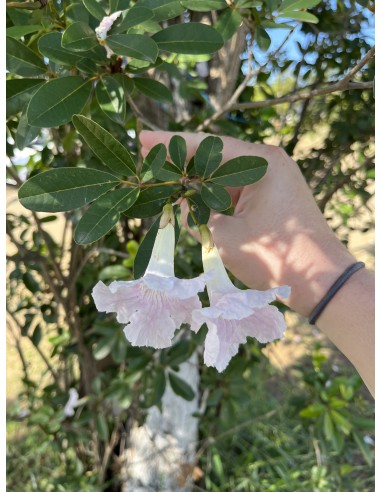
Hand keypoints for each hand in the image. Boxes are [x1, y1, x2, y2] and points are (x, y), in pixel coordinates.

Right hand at [140, 130, 354, 317]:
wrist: (320, 282)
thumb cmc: (275, 257)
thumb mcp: (225, 236)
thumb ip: (196, 214)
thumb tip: (178, 202)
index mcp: (261, 163)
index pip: (208, 145)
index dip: (172, 144)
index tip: (143, 139)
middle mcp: (268, 164)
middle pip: (215, 157)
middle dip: (182, 162)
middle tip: (148, 160)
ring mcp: (272, 181)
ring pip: (224, 176)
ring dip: (196, 181)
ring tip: (163, 180)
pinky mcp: (272, 198)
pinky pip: (235, 191)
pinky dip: (213, 195)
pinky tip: (189, 198)